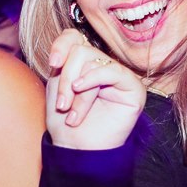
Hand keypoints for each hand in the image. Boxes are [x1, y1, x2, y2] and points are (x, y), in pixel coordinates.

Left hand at [43, 29, 145, 149]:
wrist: (77, 149)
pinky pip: (112, 71)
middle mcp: (103, 66)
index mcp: (84, 64)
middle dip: (66, 78)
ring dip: (77, 91)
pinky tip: (81, 90)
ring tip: (72, 112)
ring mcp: (118, 76)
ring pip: (92, 61)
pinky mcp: (133, 87)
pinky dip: (92, 79)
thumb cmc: (66, 121)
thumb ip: (63, 62)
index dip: (61, 45)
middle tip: (62, 104)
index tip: (52, 64)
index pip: (74, 37)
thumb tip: (70, 45)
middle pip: (80, 51)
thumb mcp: (57, 86)